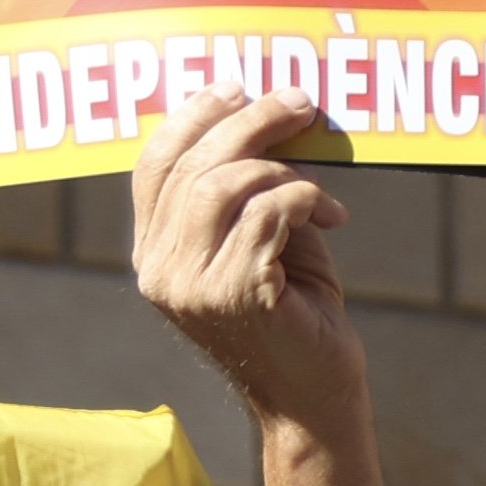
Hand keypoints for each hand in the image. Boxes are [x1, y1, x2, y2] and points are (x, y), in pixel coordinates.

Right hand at [130, 94, 362, 426]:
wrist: (314, 398)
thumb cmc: (296, 313)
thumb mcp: (261, 240)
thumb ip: (246, 188)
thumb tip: (263, 110)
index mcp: (155, 254)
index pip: (153, 166)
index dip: (192, 117)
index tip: (236, 87)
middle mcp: (160, 271)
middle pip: (192, 166)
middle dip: (249, 122)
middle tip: (299, 102)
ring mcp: (192, 287)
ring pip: (223, 185)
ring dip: (281, 163)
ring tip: (321, 181)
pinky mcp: (236, 296)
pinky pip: (267, 214)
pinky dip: (305, 199)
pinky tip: (332, 215)